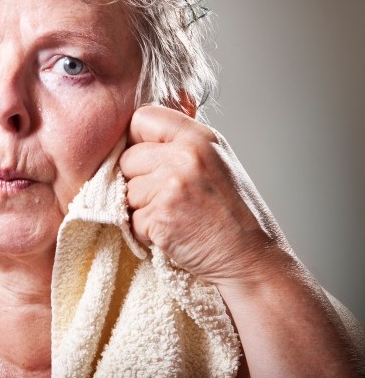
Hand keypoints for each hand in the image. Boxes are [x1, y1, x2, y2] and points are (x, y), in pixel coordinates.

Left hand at [119, 105, 290, 286]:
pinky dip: (145, 232)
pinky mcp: (161, 216)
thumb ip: (181, 144)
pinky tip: (174, 234)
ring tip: (175, 216)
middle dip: (137, 180)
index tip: (146, 157)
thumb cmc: (233, 215)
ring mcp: (172, 185)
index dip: (136, 139)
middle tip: (168, 198)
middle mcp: (185, 156)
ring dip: (141, 209)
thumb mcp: (216, 162)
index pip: (142, 117)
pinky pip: (131, 220)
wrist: (252, 260)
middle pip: (127, 158)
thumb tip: (137, 133)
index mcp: (199, 137)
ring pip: (125, 191)